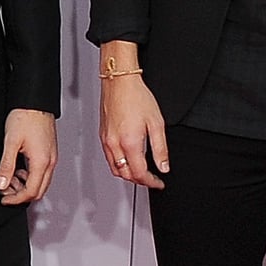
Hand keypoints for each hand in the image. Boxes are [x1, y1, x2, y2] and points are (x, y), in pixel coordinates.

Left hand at [0, 109, 57, 205]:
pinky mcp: (49, 153)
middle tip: (5, 190)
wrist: (35, 103)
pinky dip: (30, 177)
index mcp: (41, 161)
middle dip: (21, 195)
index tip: (4, 199)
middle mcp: (50, 162)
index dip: (16, 199)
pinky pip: (42, 173)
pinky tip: (18, 170)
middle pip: (38, 191)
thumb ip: (6, 166)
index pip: (31, 192)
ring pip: (41, 183)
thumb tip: (2, 184)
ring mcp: (51, 158)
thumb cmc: (25, 117)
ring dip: (25, 186)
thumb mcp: (10, 143)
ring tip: (10, 178)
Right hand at [99, 73, 168, 189]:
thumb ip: (160, 148)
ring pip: (115, 169)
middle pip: (125, 175)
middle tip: (152, 179)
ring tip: (141, 172)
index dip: (151, 182)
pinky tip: (128, 160)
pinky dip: (119, 165)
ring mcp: (106, 141)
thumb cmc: (136, 97)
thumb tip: (163, 166)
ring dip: (128, 175)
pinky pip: (109, 158)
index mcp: (129, 142)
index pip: (139, 173)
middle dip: (140, 180)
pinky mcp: (102, 136)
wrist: (119, 83)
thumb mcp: (157, 123)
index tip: (158, 182)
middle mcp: (114, 144)